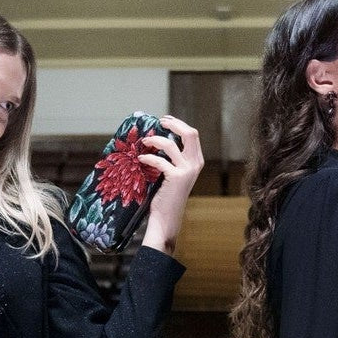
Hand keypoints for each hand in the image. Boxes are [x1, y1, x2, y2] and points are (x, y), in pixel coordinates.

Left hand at [138, 115, 203, 253]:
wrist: (166, 217)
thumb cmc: (167, 195)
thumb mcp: (174, 173)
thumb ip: (173, 157)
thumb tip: (159, 137)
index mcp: (196, 161)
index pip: (192, 135)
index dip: (178, 124)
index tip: (165, 120)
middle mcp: (195, 164)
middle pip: (190, 133)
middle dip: (173, 124)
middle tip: (159, 122)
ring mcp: (187, 171)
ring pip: (171, 144)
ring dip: (155, 139)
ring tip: (144, 141)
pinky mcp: (176, 177)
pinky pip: (160, 160)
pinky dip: (148, 157)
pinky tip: (141, 158)